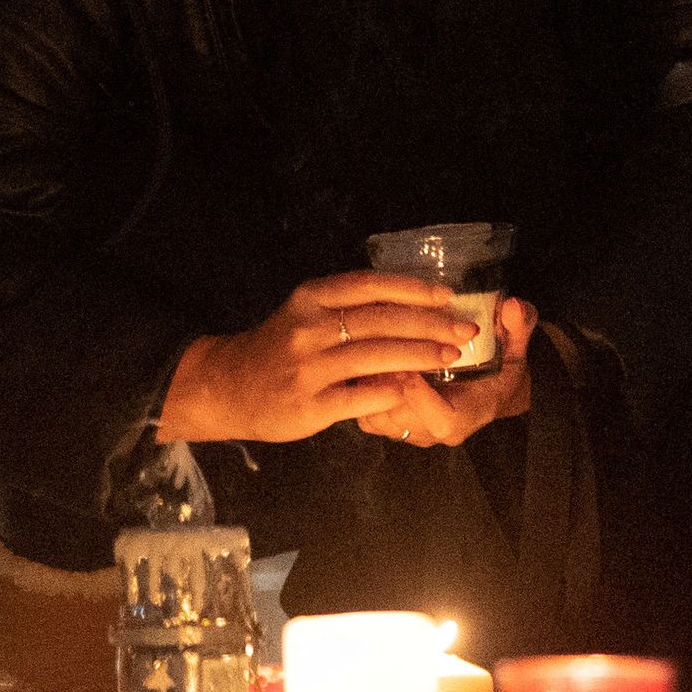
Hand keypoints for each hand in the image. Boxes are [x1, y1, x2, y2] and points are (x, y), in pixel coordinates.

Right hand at [158, 270, 478, 443]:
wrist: (226, 387)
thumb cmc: (278, 347)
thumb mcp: (305, 312)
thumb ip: (348, 308)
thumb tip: (411, 305)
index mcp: (312, 297)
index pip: (371, 285)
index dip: (414, 288)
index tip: (448, 295)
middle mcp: (310, 327)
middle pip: (383, 321)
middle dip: (432, 325)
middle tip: (465, 330)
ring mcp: (309, 368)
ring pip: (378, 357)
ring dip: (423, 356)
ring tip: (452, 356)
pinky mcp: (310, 405)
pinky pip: (362, 397)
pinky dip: (392, 392)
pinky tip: (415, 390)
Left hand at [356, 297, 537, 448]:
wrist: (488, 391)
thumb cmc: (500, 369)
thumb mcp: (516, 348)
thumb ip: (518, 328)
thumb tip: (515, 307)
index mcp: (467, 415)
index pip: (443, 421)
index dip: (422, 398)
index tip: (411, 369)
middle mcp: (434, 431)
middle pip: (401, 419)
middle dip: (385, 385)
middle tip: (374, 353)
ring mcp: (409, 431)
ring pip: (377, 417)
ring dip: (367, 385)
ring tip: (362, 352)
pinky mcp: (390, 423)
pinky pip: (366, 412)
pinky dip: (359, 388)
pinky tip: (357, 358)